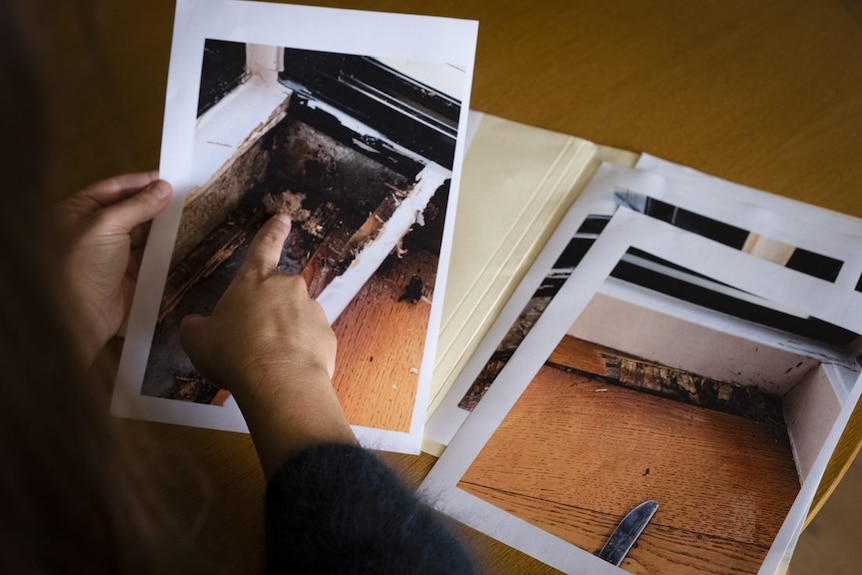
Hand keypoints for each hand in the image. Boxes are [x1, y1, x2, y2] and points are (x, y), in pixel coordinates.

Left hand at [57, 172, 172, 362]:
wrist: (81, 316)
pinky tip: (184, 236)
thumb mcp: (107, 226)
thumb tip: (165, 187)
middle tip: (187, 194)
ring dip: (164, 224)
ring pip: (144, 231)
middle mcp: (96, 228)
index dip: (142, 182)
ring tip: (191, 212)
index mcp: (79, 210)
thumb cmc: (83, 264)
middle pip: (132, 208)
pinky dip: (167, 245)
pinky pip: (152, 253)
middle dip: (156, 203)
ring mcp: (114, 250)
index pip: (115, 187)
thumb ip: (138, 205)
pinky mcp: (130, 271)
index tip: (169, 177)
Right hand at [180, 214, 355, 477]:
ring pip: (296, 318)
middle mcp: (288, 288)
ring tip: (267, 361)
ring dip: (285, 333)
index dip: (272, 231)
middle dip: (268, 311)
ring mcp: (312, 310)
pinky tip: (285, 370)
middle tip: (252, 339)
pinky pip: (310, 340)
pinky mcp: (328, 336)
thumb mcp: (198, 339)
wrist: (279, 383)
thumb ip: (198, 326)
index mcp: (254, 280)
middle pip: (278, 293)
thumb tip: (197, 325)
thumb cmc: (233, 352)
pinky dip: (300, 352)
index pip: (263, 247)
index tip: (283, 218)